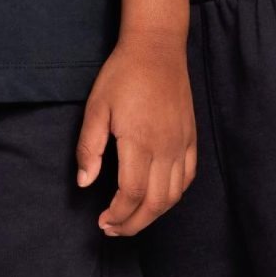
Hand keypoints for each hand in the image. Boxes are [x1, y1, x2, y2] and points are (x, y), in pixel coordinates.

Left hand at [76, 32, 195, 236]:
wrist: (157, 47)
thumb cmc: (123, 75)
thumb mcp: (96, 108)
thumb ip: (88, 148)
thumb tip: (85, 182)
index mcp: (140, 141)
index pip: (131, 193)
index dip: (117, 214)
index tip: (102, 221)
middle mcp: (165, 148)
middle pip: (155, 203)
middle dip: (133, 224)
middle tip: (114, 229)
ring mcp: (181, 144)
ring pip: (173, 196)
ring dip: (152, 215)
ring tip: (132, 220)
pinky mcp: (191, 139)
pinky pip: (187, 178)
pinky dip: (173, 196)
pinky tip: (157, 199)